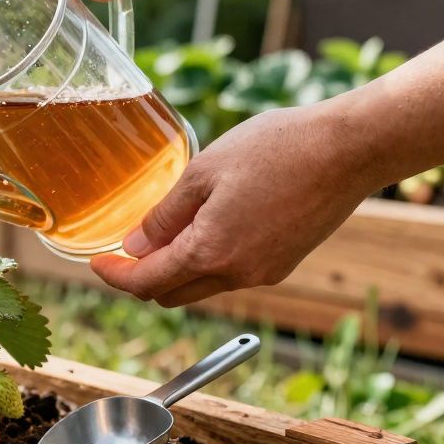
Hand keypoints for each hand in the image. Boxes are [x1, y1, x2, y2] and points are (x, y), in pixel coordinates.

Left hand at [89, 105, 373, 305]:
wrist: (347, 149)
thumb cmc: (275, 149)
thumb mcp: (203, 172)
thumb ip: (164, 214)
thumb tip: (134, 244)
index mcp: (210, 252)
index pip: (146, 283)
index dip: (114, 276)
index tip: (96, 264)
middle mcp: (237, 273)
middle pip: (170, 294)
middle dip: (140, 278)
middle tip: (122, 251)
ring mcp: (263, 273)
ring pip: (201, 287)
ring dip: (174, 271)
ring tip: (160, 235)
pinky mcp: (283, 264)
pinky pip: (230, 275)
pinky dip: (206, 263)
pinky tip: (201, 230)